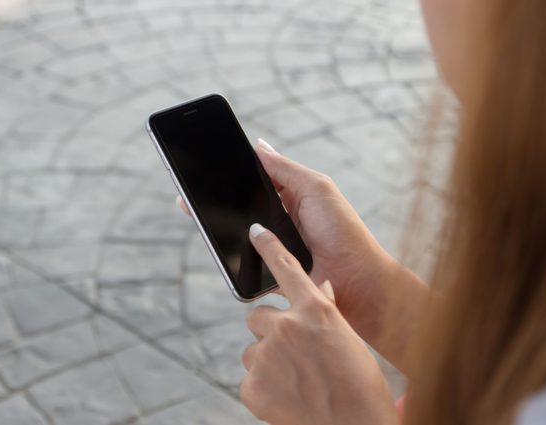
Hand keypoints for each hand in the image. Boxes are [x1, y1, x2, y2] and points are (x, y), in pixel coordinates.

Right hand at [176, 138, 427, 371]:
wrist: (356, 281)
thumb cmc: (344, 232)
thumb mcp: (317, 189)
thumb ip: (286, 169)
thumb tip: (258, 145)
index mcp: (290, 196)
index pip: (255, 178)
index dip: (233, 170)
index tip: (206, 158)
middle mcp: (278, 220)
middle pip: (239, 204)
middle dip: (216, 195)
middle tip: (189, 185)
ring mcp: (270, 245)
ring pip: (235, 230)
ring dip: (215, 221)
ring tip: (192, 207)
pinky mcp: (265, 269)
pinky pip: (239, 257)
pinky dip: (225, 249)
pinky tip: (211, 237)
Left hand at [240, 223, 397, 424]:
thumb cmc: (360, 386)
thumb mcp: (348, 339)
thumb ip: (326, 312)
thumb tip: (321, 288)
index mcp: (315, 310)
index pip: (286, 268)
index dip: (268, 246)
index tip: (254, 232)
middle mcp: (286, 326)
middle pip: (257, 316)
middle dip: (270, 331)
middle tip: (293, 355)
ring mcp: (266, 356)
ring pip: (252, 350)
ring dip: (268, 361)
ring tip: (297, 382)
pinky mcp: (251, 385)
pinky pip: (250, 378)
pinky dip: (264, 387)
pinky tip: (287, 398)